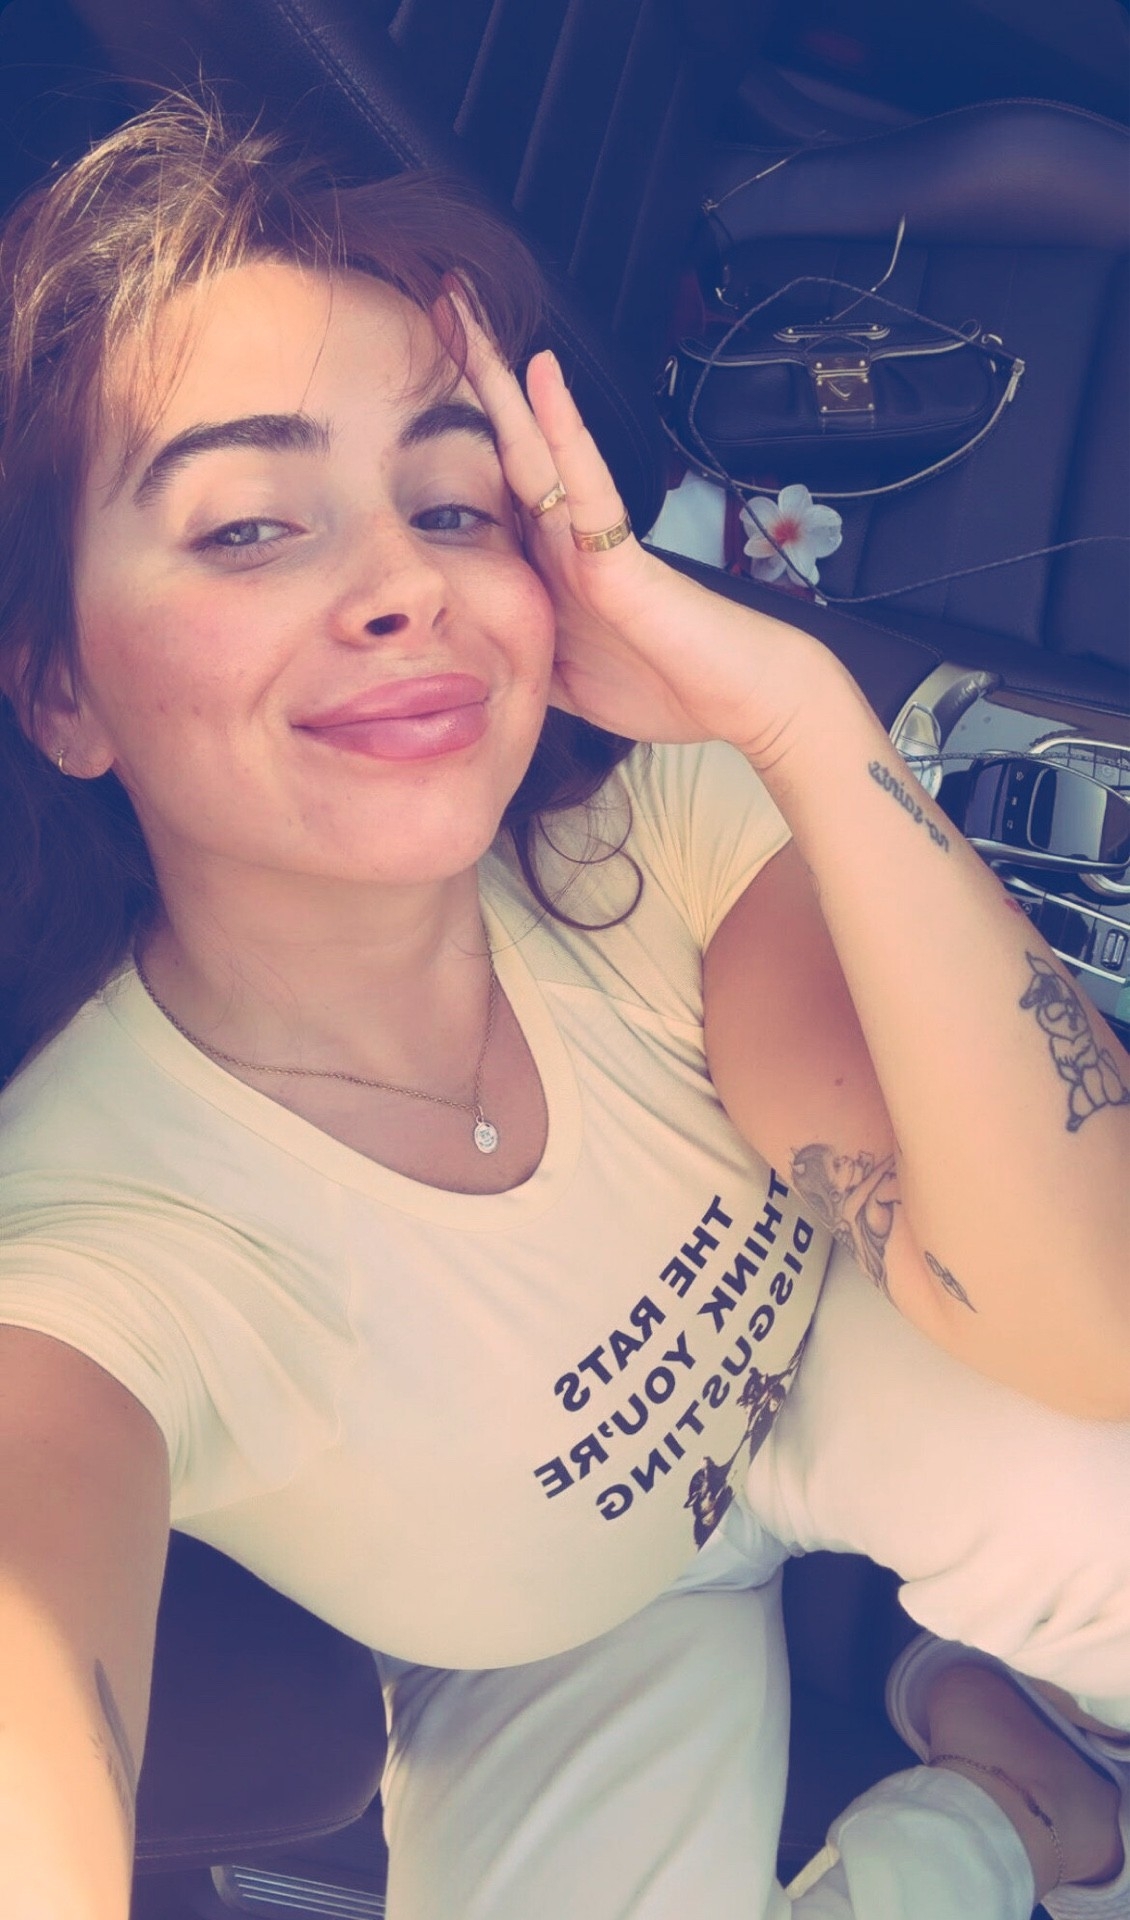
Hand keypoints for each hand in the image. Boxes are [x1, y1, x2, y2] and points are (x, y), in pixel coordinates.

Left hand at [439, 291, 828, 760]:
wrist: (745, 704)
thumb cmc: (669, 688)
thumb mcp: (566, 684)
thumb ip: (523, 658)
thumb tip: (472, 665)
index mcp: (549, 574)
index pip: (491, 498)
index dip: (448, 445)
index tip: (405, 395)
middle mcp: (566, 544)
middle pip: (507, 450)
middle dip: (472, 384)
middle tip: (439, 305)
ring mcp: (592, 543)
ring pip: (536, 449)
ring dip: (500, 382)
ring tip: (465, 312)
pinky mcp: (621, 557)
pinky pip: (587, 484)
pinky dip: (563, 428)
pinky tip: (541, 374)